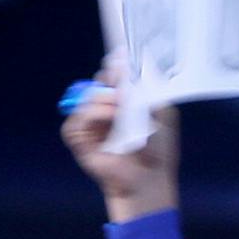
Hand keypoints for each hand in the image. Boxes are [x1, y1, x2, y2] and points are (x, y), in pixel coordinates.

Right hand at [60, 61, 180, 221]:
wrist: (150, 177)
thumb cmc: (158, 148)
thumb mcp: (161, 111)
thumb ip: (147, 88)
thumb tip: (128, 66)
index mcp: (122, 102)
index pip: (112, 76)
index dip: (116, 68)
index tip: (124, 61)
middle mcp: (104, 110)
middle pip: (97, 83)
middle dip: (109, 79)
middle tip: (122, 81)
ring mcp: (90, 124)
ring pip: (87, 97)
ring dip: (105, 98)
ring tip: (122, 105)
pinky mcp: (79, 140)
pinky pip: (77, 120)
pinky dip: (93, 114)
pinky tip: (111, 117)